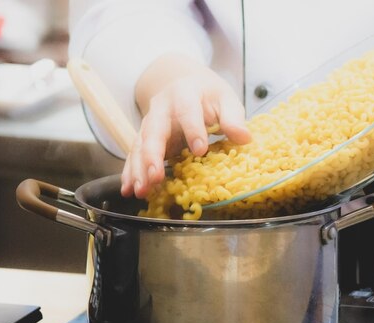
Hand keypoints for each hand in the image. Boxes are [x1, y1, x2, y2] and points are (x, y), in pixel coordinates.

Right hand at [121, 54, 251, 197]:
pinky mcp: (144, 136)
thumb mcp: (225, 98)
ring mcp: (150, 122)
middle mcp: (162, 107)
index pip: (187, 110)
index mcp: (185, 94)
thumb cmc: (208, 94)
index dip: (193, 130)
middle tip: (155, 176)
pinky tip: (129, 188)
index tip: (200, 150)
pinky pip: (134, 153)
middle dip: (152, 154)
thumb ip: (233, 117)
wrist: (182, 80)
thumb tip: (244, 138)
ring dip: (138, 168)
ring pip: (140, 144)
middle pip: (154, 130)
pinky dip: (130, 172)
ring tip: (141, 190)